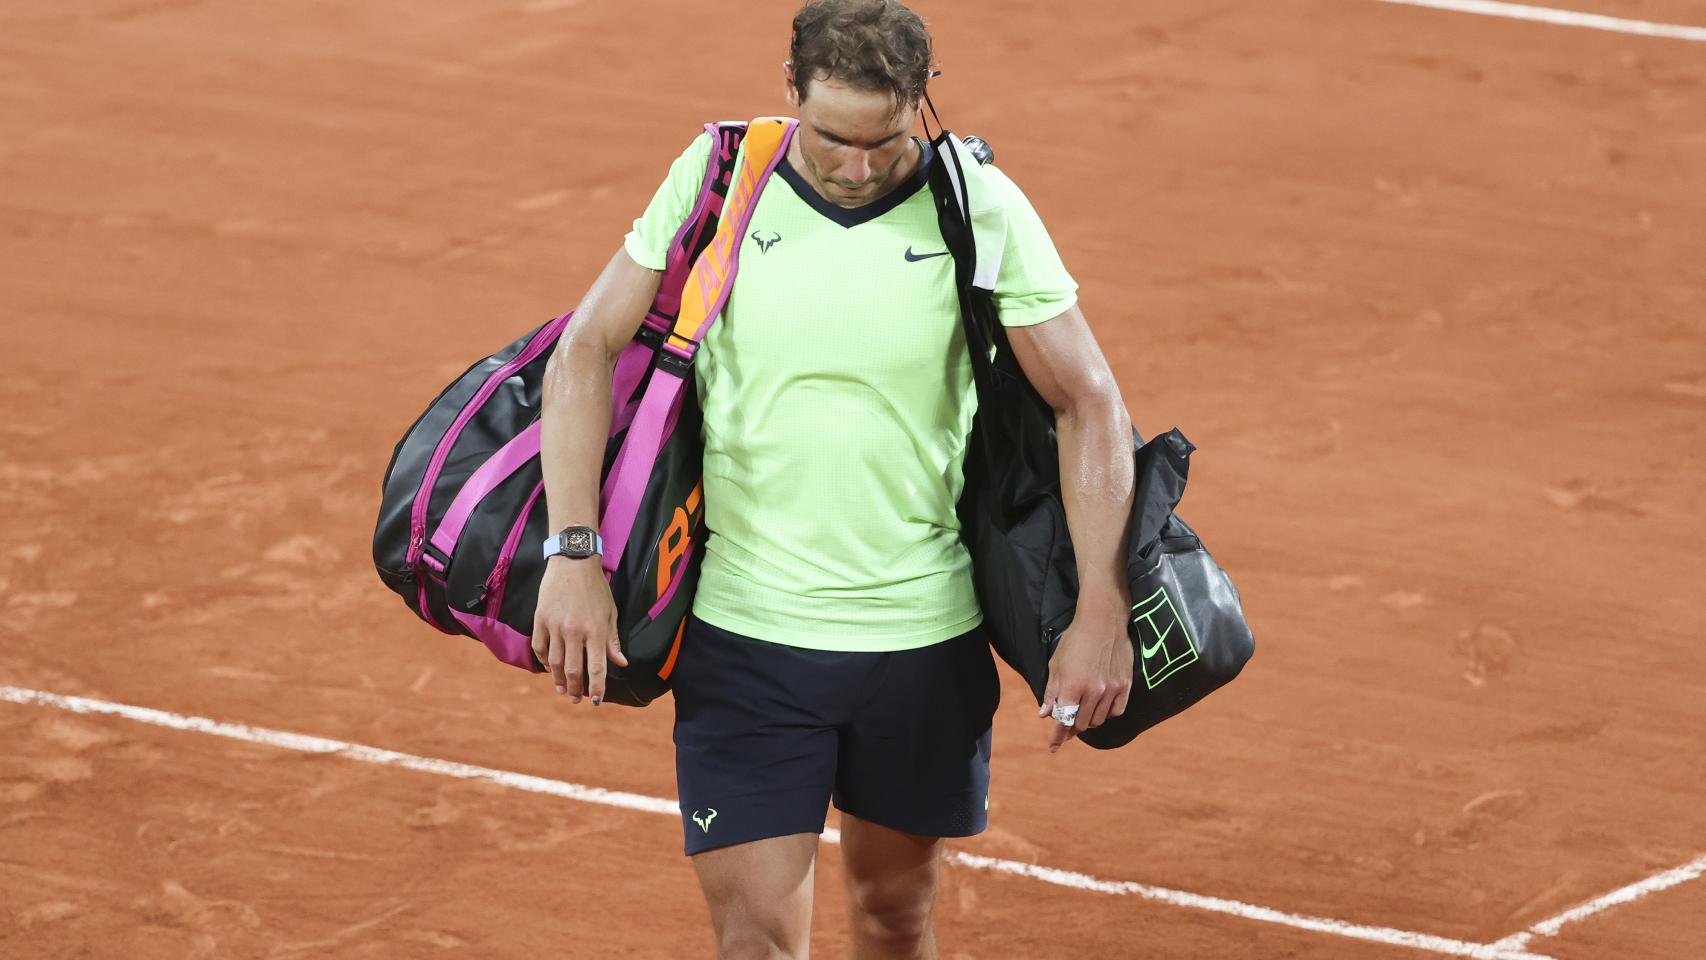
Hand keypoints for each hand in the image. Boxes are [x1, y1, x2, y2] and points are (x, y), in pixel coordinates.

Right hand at [530, 556, 626, 703]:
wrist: (573, 561)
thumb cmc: (596, 588)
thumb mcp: (610, 612)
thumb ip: (613, 640)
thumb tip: (621, 663)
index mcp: (596, 630)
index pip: (597, 667)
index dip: (597, 687)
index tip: (597, 702)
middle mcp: (574, 631)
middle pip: (573, 670)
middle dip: (575, 689)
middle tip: (575, 700)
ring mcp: (555, 625)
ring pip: (555, 662)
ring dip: (558, 680)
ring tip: (562, 690)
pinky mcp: (540, 618)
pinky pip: (539, 647)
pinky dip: (544, 661)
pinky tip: (549, 668)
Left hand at [1038, 615, 1132, 752]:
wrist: (1102, 621)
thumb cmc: (1074, 640)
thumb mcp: (1056, 664)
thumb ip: (1051, 691)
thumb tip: (1044, 714)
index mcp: (1072, 686)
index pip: (1063, 720)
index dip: (1057, 736)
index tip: (1053, 747)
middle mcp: (1093, 691)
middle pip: (1081, 724)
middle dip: (1070, 729)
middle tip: (1066, 728)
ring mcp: (1111, 689)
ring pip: (1099, 720)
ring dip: (1088, 721)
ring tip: (1082, 715)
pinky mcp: (1125, 685)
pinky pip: (1117, 711)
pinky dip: (1107, 714)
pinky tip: (1100, 708)